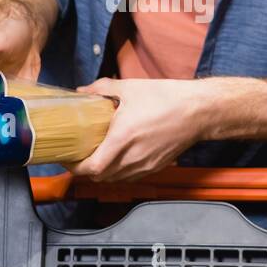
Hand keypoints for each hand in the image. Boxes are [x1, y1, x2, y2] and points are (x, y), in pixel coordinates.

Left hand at [67, 78, 207, 181]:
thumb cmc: (167, 98)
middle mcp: (133, 158)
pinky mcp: (156, 167)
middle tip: (77, 155)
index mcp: (123, 139)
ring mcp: (146, 165)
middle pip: (100, 177)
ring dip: (102, 171)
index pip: (92, 168)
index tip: (67, 157)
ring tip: (95, 156)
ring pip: (115, 178)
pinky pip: (130, 176)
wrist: (199, 111)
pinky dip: (118, 171)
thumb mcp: (130, 88)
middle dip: (85, 169)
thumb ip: (101, 89)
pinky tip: (117, 156)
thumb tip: (82, 92)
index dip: (75, 167)